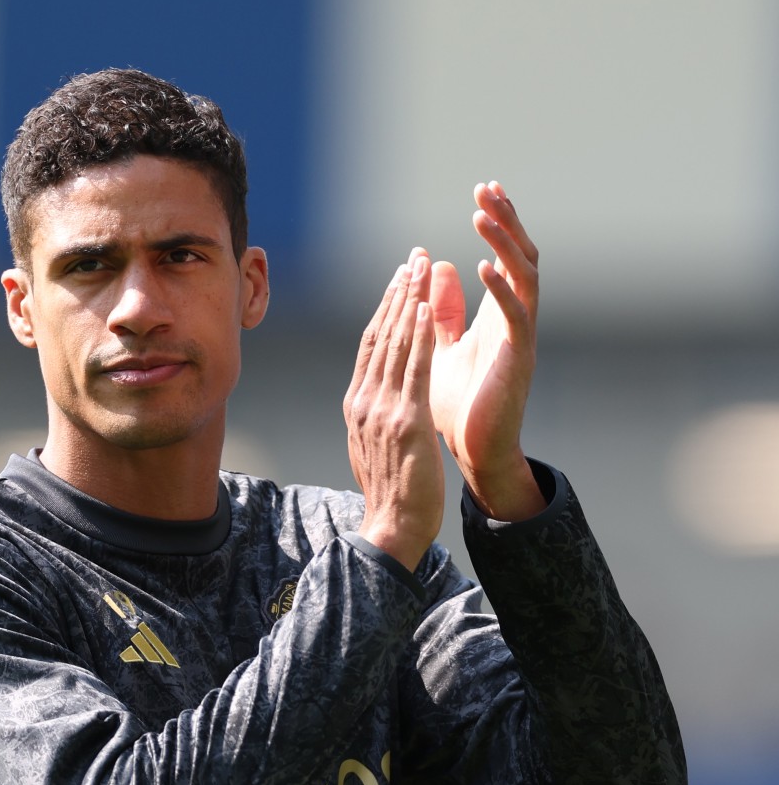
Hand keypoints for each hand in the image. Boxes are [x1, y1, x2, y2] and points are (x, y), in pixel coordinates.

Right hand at [343, 253, 443, 571]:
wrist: (393, 527)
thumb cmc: (390, 491)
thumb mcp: (374, 444)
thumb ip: (374, 413)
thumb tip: (374, 394)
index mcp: (357, 404)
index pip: (371, 346)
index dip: (386, 308)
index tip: (401, 279)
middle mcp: (364, 401)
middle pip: (381, 335)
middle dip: (398, 293)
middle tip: (413, 257)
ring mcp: (382, 411)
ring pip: (396, 345)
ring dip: (410, 301)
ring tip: (422, 268)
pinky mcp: (406, 422)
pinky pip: (414, 371)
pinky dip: (420, 336)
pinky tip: (427, 307)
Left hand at [426, 181, 544, 519]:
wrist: (473, 452)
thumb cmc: (459, 405)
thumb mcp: (442, 347)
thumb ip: (442, 310)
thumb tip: (435, 266)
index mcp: (498, 315)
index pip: (506, 257)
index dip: (499, 224)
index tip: (485, 190)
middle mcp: (515, 320)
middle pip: (521, 257)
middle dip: (507, 222)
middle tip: (488, 189)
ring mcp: (520, 337)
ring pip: (524, 278)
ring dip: (505, 244)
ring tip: (484, 215)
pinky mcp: (518, 359)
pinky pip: (515, 317)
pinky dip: (502, 290)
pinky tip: (483, 267)